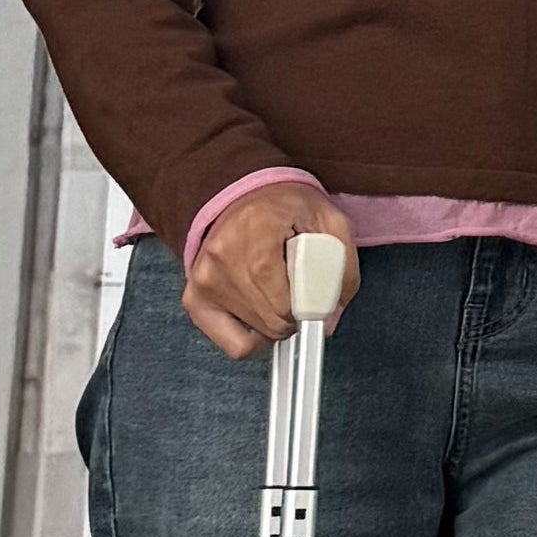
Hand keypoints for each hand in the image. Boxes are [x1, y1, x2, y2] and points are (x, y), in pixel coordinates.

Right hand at [180, 180, 359, 361]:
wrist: (243, 193)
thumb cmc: (284, 206)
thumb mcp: (329, 223)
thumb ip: (341, 271)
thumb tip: (330, 320)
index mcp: (256, 236)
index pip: (287, 305)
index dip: (310, 308)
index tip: (314, 296)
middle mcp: (222, 260)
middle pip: (273, 323)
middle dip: (295, 313)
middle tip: (297, 287)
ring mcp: (204, 280)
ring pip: (257, 334)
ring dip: (275, 321)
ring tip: (277, 289)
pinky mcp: (195, 297)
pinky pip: (232, 344)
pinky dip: (252, 338)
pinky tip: (262, 316)